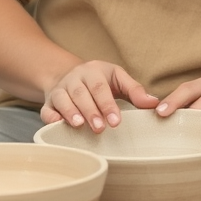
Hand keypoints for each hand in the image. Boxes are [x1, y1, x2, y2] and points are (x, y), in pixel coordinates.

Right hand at [40, 61, 159, 131]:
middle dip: (91, 111)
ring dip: (70, 113)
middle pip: (82, 94)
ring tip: (80, 126)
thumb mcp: (118, 79)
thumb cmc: (100, 80)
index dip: (108, 104)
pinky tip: (56, 126)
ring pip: (63, 99)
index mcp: (94, 71)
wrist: (68, 75)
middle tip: (100, 129)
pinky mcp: (48, 102)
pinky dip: (50, 117)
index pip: (101, 87)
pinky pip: (46, 109)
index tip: (116, 121)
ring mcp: (60, 89)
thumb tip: (154, 103)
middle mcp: (75, 78)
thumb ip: (135, 90)